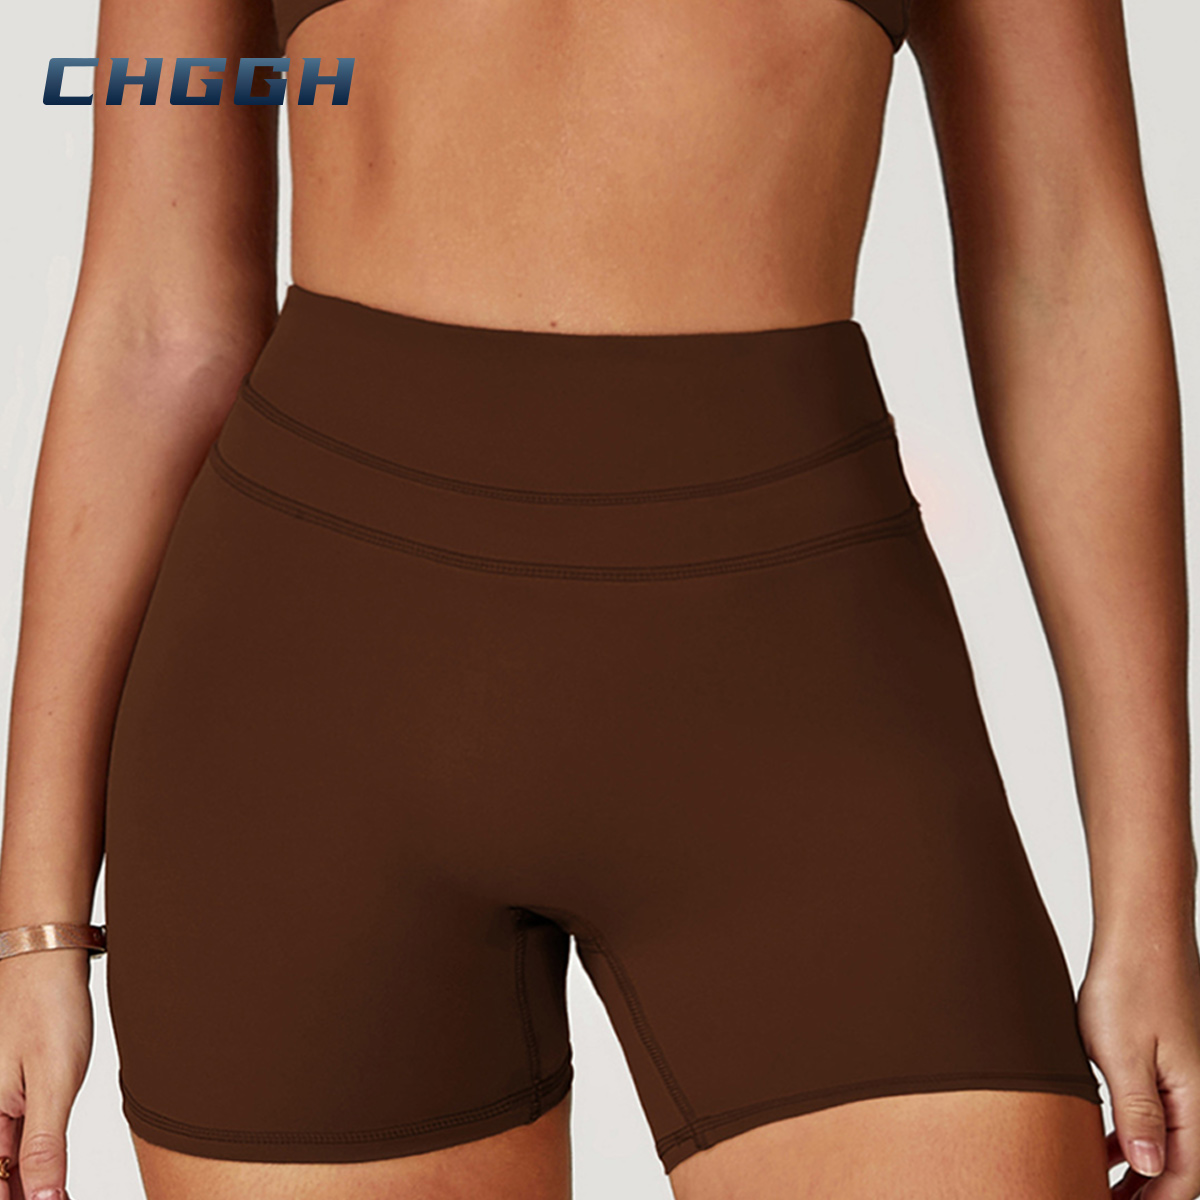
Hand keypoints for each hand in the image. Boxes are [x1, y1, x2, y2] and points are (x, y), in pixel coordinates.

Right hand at [0, 949, 92, 1199]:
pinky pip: (16, 1137)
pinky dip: (34, 1158)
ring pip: (6, 1159)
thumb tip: (44, 1198)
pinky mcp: (12, 1091)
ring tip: (57, 1194)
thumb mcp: (54, 1081)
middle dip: (25, 1192)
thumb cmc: (49, 1008)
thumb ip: (45, 1144)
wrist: (47, 958)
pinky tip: (51, 1173)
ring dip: (28, 1182)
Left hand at [1078, 931, 1199, 1199]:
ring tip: (1099, 1188)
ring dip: (1138, 1172)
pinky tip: (1104, 1149)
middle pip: (1179, 1169)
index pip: (1182, 1179)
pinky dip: (1133, 1140)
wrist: (1141, 935)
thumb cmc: (1130, 985)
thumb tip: (1147, 1170)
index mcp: (1198, 1102)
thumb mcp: (1122, 1053)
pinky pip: (1159, 1118)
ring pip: (1168, 1146)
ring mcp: (1188, 1082)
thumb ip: (1138, 1114)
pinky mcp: (1171, 1067)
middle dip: (1144, 1194)